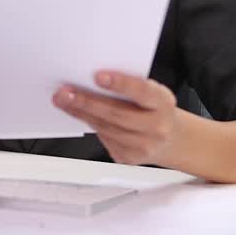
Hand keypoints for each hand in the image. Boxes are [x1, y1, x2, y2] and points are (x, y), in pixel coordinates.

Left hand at [53, 71, 178, 165]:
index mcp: (163, 103)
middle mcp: (156, 127)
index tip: (98, 76)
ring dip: (82, 114)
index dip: (120, 83)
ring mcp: (143, 146)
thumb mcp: (152, 93)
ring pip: (107, 128)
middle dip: (88, 102)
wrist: (171, 139)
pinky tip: (79, 114)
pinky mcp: (129, 158)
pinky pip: (105, 139)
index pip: (141, 91)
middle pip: (117, 114)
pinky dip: (91, 125)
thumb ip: (131, 86)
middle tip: (66, 93)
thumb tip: (94, 79)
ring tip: (64, 101)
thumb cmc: (155, 109)